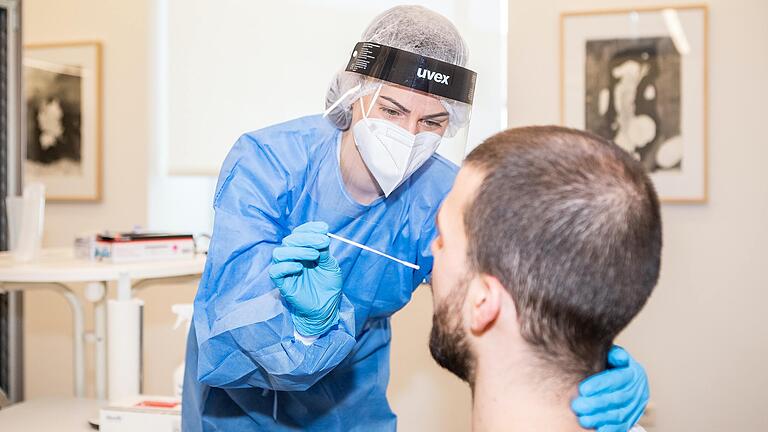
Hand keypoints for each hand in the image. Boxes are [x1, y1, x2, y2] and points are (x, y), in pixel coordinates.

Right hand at [268, 222, 342, 336]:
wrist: (326, 308)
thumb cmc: (328, 286)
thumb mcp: (331, 266)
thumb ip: (325, 252)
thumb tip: (322, 237)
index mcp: (303, 249)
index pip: (300, 232)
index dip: (310, 228)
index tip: (324, 228)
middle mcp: (292, 257)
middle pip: (289, 240)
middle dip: (307, 238)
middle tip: (323, 242)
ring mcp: (286, 269)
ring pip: (279, 252)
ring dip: (298, 250)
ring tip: (315, 255)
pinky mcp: (282, 283)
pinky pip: (275, 271)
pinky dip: (286, 266)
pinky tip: (300, 268)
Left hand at [571, 346, 649, 431]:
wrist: (625, 378)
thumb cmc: (612, 365)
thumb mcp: (613, 355)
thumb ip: (613, 354)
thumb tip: (615, 356)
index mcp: (633, 373)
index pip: (618, 379)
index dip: (600, 385)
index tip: (582, 389)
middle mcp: (638, 390)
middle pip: (618, 399)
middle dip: (596, 404)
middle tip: (577, 406)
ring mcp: (636, 407)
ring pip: (619, 415)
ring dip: (600, 418)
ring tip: (582, 419)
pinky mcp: (632, 419)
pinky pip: (622, 426)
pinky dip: (609, 428)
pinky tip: (596, 428)